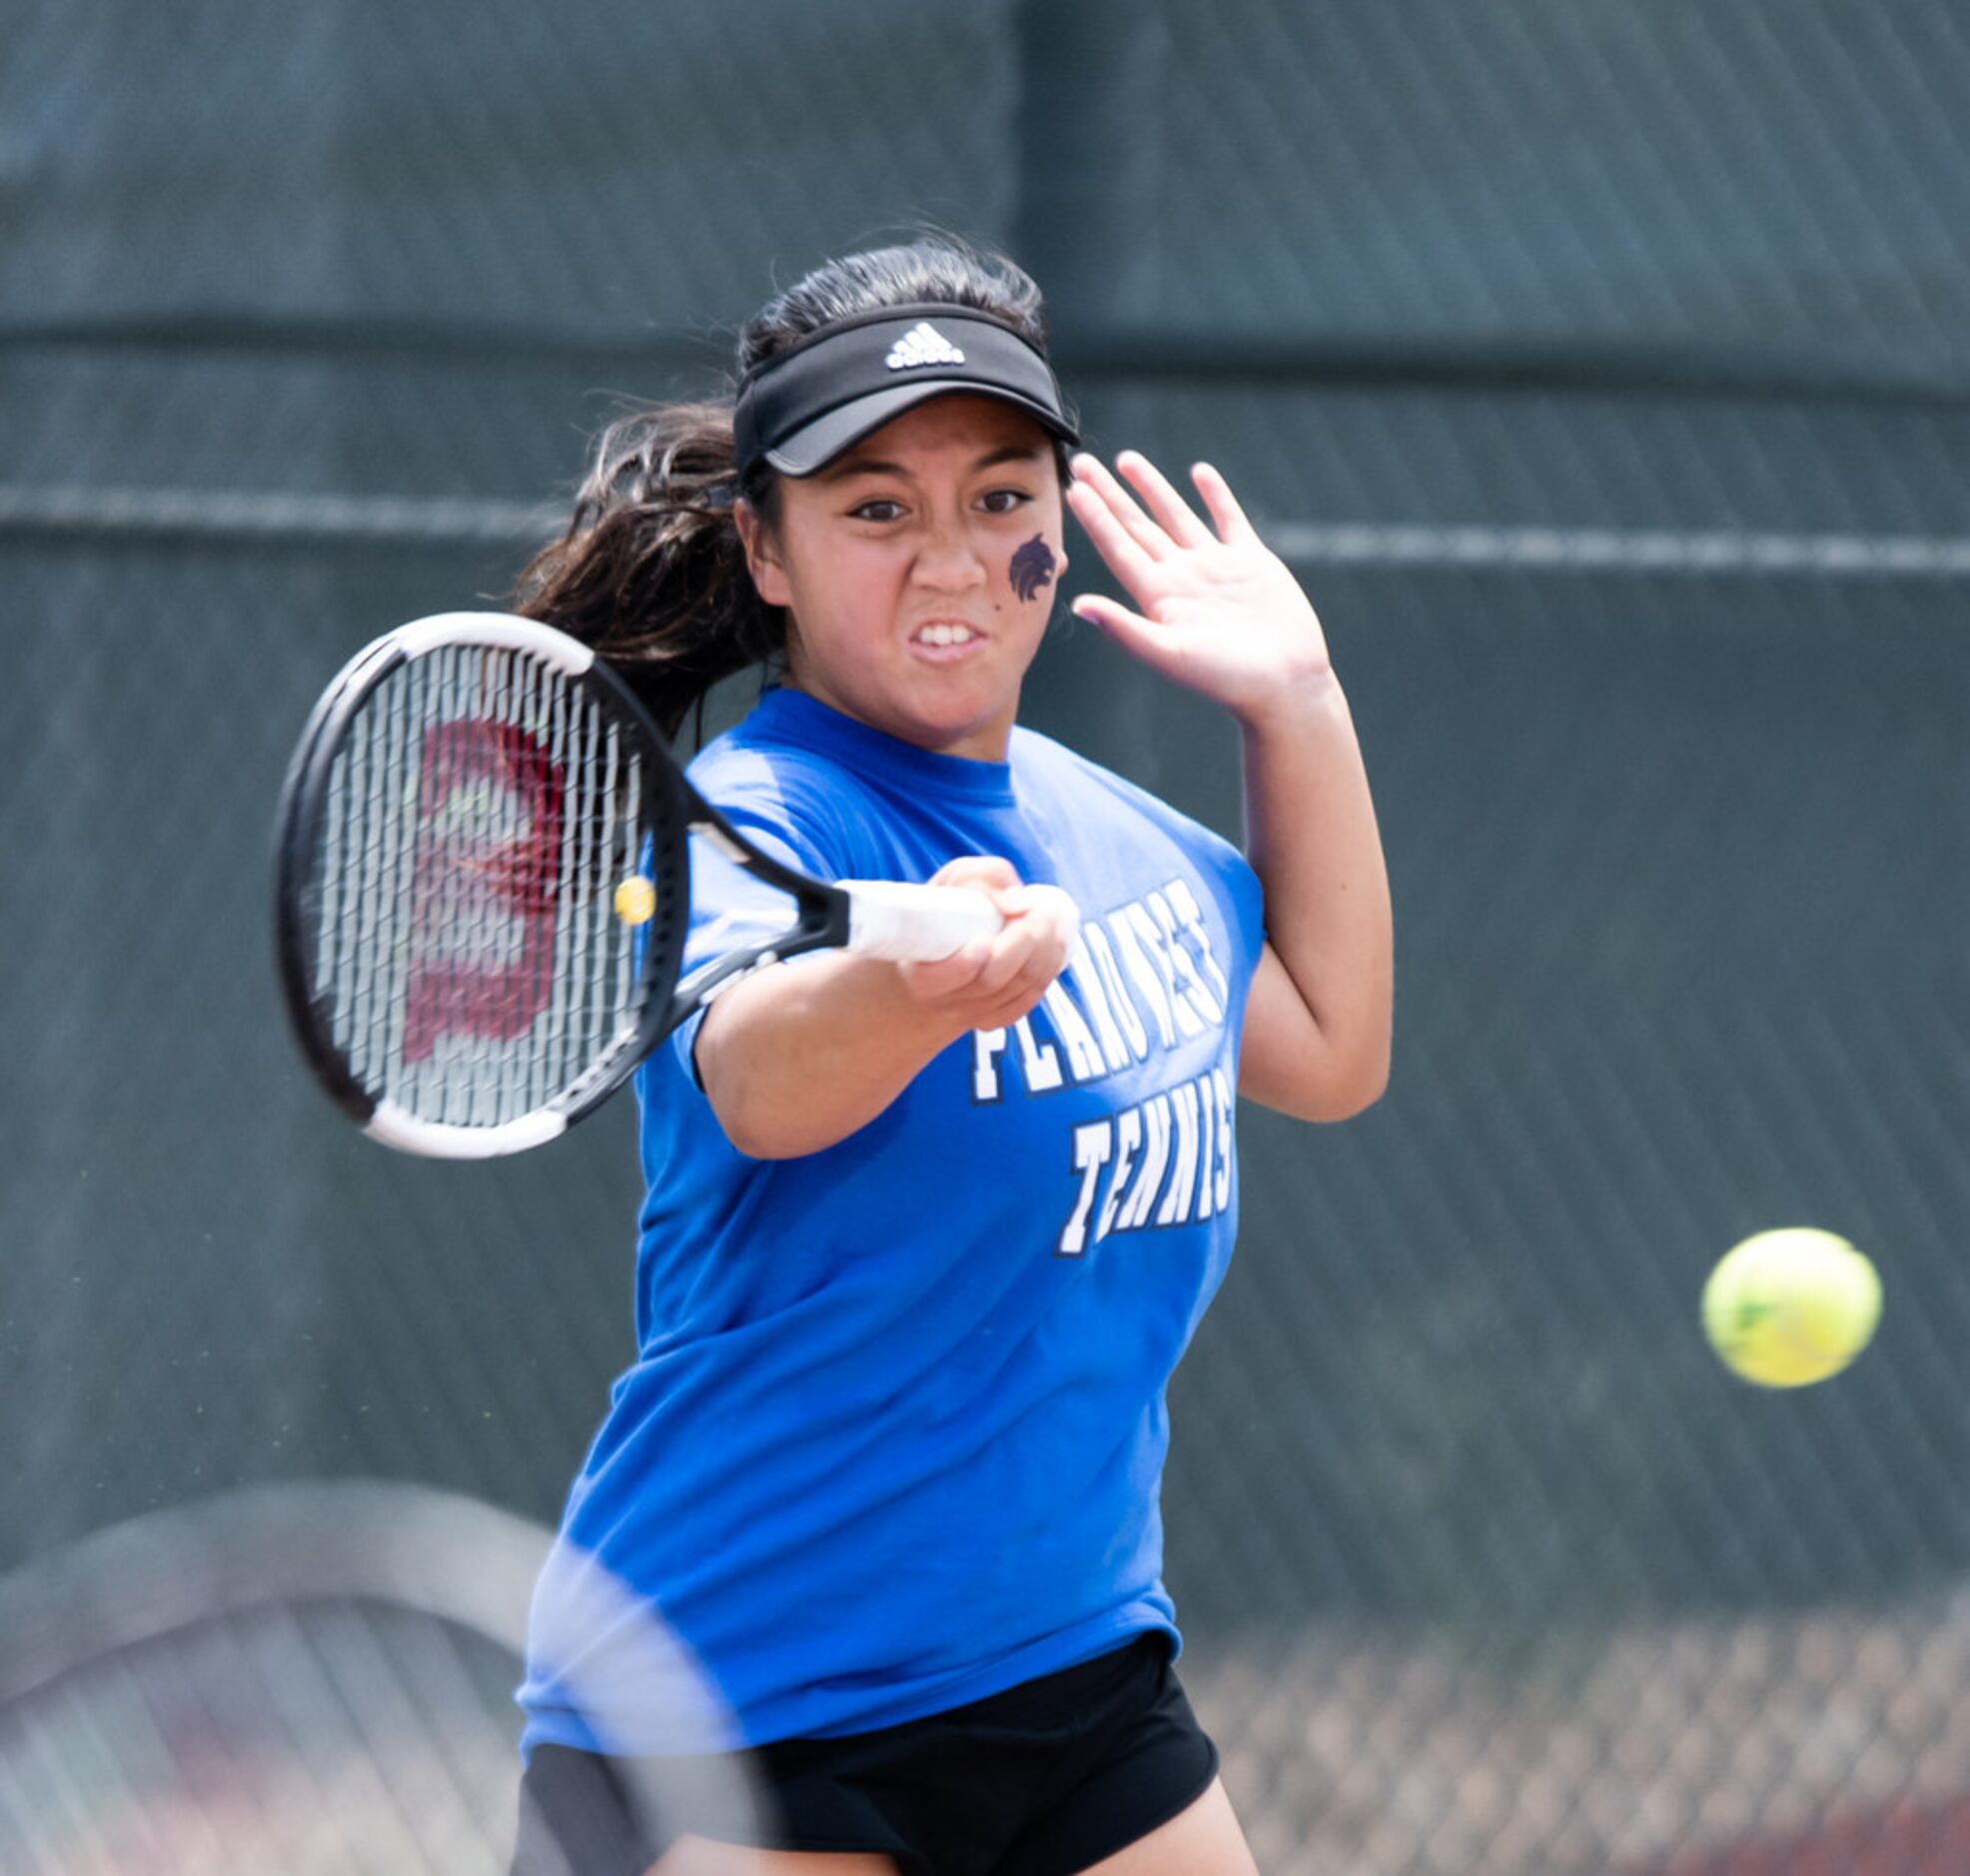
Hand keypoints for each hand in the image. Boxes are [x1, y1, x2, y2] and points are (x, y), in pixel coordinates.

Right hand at [897, 856, 1074, 1029]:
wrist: (927, 960)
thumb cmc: (939, 914)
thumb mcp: (949, 884)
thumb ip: (980, 879)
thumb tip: (1019, 903)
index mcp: (919, 972)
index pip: (940, 979)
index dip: (967, 963)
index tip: (984, 938)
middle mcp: (943, 1001)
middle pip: (991, 981)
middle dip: (1024, 943)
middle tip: (1039, 910)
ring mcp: (971, 1014)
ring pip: (1017, 989)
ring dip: (1045, 952)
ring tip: (1052, 917)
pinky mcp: (994, 1018)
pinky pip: (1028, 999)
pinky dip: (1048, 969)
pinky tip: (1055, 943)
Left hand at [1066, 451, 1332, 727]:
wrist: (1285, 685)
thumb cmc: (1226, 679)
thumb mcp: (1170, 655)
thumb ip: (1125, 629)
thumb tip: (1078, 606)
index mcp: (1158, 597)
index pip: (1118, 547)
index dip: (1095, 518)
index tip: (1074, 488)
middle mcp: (1181, 577)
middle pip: (1137, 526)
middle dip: (1109, 496)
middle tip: (1082, 462)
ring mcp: (1214, 567)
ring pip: (1175, 516)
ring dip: (1151, 488)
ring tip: (1126, 460)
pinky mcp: (1251, 562)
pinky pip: (1228, 519)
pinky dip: (1214, 495)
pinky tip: (1199, 472)